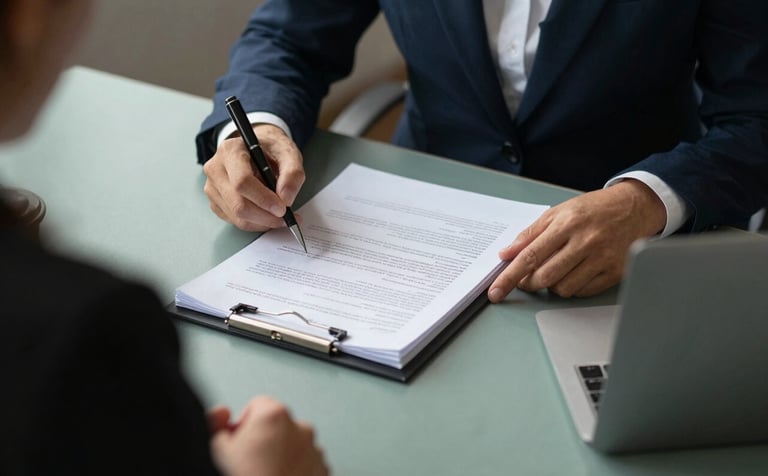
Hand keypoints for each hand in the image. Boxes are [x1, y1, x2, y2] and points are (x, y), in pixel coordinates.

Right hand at [203, 124, 305, 230]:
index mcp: (231, 150)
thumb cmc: (271, 149)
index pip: (242, 182)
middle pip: (238, 204)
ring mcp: (213, 187)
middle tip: (286, 217)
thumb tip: (286, 199)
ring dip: (262, 222)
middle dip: (265, 216)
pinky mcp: (215, 202)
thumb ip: (293, 173)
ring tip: (280, 215)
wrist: (257, 149)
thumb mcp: (289, 153)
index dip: (263, 199)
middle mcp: (216, 168)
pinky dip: (255, 223)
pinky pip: (235, 221)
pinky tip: (267, 214)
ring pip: (237, 216)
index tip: (282, 208)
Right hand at [210, 397, 328, 475]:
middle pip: (278, 427)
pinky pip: (307, 466)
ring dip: (281, 459)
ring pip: (294, 447)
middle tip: (248, 467)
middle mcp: (301, 429)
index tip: (238, 447)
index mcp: (274, 416)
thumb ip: (215, 423)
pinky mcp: (323, 473)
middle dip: (264, 443)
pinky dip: (295, 474)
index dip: (243, 427)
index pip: (257, 406)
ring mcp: (315, 453)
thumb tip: (222, 414)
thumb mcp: (214, 451)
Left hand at [488, 179, 666, 300]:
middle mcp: (585, 242)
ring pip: (562, 289)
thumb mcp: (558, 212)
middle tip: (527, 278)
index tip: (495, 292)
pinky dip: (571, 287)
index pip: (529, 256)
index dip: (509, 277)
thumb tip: (506, 254)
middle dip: (529, 283)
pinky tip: (574, 273)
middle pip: (544, 277)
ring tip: (556, 270)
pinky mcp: (615, 273)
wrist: (635, 208)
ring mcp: (602, 259)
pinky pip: (582, 292)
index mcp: (567, 224)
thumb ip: (530, 234)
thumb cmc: (592, 210)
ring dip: (551, 285)